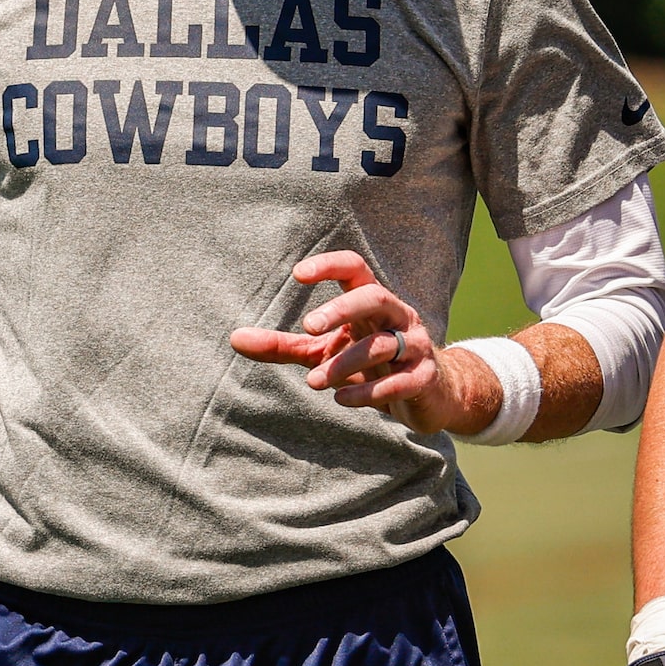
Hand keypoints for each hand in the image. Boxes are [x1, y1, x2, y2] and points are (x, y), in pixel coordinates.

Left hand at [231, 251, 497, 433]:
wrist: (431, 394)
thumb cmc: (370, 364)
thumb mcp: (324, 352)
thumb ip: (283, 346)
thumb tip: (233, 338)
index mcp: (372, 302)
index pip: (355, 269)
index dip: (330, 266)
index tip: (298, 275)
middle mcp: (397, 317)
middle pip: (374, 297)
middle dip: (342, 309)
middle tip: (309, 327)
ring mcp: (415, 346)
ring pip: (382, 345)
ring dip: (345, 363)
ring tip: (313, 382)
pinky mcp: (424, 378)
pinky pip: (399, 381)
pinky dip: (368, 392)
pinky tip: (341, 400)